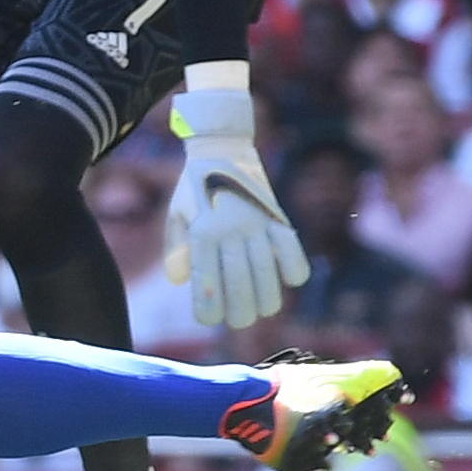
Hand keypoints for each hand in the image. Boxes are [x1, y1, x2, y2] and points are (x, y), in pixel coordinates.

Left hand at [165, 90, 308, 327]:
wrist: (221, 150)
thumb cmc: (193, 190)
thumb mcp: (177, 215)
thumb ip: (177, 250)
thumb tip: (181, 282)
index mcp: (202, 231)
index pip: (207, 281)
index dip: (208, 307)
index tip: (208, 319)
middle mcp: (230, 230)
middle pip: (240, 284)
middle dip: (239, 311)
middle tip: (238, 320)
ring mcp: (256, 224)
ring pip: (267, 273)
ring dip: (266, 299)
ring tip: (261, 310)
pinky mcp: (276, 218)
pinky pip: (292, 249)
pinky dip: (294, 268)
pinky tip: (289, 281)